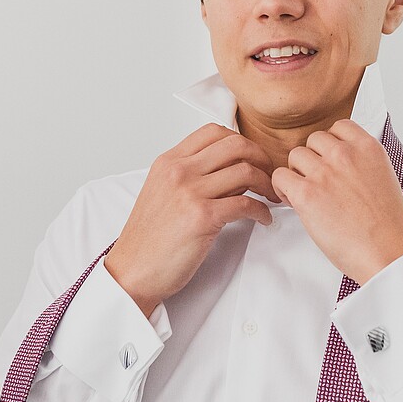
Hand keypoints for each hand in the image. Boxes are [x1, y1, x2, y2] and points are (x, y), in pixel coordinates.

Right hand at [105, 124, 276, 316]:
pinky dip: (262, 211)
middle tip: (269, 174)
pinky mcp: (202, 217)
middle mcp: (179, 171)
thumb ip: (188, 174)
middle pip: (235, 145)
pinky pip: (246, 204)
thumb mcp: (160, 191)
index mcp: (169, 162)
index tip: (253, 156)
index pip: (213, 132)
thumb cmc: (148, 238)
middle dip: (261, 157)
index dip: (241, 141)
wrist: (132, 270)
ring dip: (266, 184)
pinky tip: (263, 218)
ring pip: (245, 171)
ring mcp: (190, 192)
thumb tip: (225, 168)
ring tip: (270, 198)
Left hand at [272, 120, 402, 285]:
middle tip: (319, 182)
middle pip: (313, 141)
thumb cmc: (388, 226)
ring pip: (295, 156)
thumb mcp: (384, 179)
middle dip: (314, 160)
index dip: (331, 145)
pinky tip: (295, 201)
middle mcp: (345, 154)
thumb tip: (341, 163)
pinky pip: (280, 177)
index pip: (338, 127)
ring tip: (308, 193)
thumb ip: (362, 163)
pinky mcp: (306, 194)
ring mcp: (324, 172)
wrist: (388, 252)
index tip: (331, 160)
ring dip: (298, 174)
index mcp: (368, 148)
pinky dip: (283, 189)